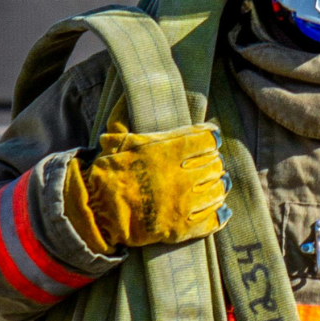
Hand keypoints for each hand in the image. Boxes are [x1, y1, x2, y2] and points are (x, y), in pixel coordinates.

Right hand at [63, 120, 228, 255]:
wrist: (98, 212)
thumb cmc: (106, 173)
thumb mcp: (114, 137)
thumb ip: (124, 114)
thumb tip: (125, 92)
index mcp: (169, 150)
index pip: (207, 140)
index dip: (212, 138)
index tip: (212, 138)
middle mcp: (182, 176)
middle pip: (215, 164)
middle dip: (214, 162)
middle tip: (211, 162)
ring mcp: (184, 203)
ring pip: (217, 191)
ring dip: (218, 185)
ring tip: (217, 183)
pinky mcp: (182, 228)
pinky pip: (213, 219)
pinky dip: (220, 213)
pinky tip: (221, 209)